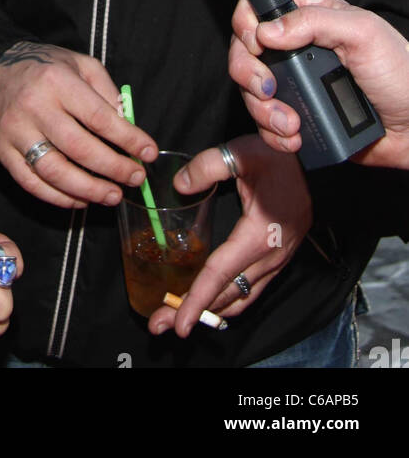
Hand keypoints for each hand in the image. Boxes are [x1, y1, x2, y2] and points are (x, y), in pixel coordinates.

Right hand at [0, 41, 157, 208]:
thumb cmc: (43, 67)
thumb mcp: (78, 63)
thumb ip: (106, 90)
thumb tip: (128, 125)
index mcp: (57, 81)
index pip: (99, 117)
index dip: (128, 139)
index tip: (149, 153)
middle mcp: (35, 107)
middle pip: (79, 148)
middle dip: (113, 169)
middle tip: (136, 178)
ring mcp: (15, 132)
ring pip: (55, 171)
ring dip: (89, 189)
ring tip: (113, 196)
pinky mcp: (2, 151)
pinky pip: (31, 183)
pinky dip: (58, 197)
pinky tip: (81, 199)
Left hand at [147, 134, 310, 338]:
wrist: (316, 161)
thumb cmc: (278, 158)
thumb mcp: (240, 153)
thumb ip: (207, 167)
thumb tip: (179, 185)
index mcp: (259, 235)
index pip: (220, 274)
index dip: (196, 299)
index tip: (177, 321)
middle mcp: (271, 256)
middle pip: (228, 293)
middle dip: (194, 312)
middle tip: (162, 324)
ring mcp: (279, 259)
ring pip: (243, 296)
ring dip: (212, 310)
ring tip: (181, 318)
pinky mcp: (281, 257)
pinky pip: (255, 288)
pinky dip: (232, 300)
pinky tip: (216, 304)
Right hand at [229, 0, 408, 168]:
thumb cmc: (402, 74)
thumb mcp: (363, 33)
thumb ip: (315, 22)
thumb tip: (268, 30)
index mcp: (311, 16)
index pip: (260, 4)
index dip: (247, 21)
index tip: (256, 41)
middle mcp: (297, 47)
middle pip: (244, 49)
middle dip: (248, 72)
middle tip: (268, 88)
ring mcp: (296, 81)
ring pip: (250, 89)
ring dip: (263, 110)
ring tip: (291, 124)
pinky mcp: (298, 112)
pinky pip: (265, 122)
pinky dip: (272, 133)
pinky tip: (295, 136)